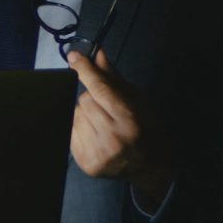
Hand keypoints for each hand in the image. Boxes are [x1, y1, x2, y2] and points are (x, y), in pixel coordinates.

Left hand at [68, 50, 173, 209]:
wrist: (151, 169)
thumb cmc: (147, 130)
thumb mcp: (137, 101)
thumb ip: (113, 78)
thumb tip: (96, 53)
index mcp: (129, 119)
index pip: (99, 88)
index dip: (85, 70)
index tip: (74, 57)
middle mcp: (112, 137)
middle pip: (84, 100)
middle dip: (92, 98)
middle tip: (106, 108)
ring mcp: (97, 152)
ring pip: (75, 115)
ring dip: (84, 115)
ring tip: (103, 124)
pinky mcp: (86, 163)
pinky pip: (71, 132)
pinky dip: (80, 129)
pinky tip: (96, 136)